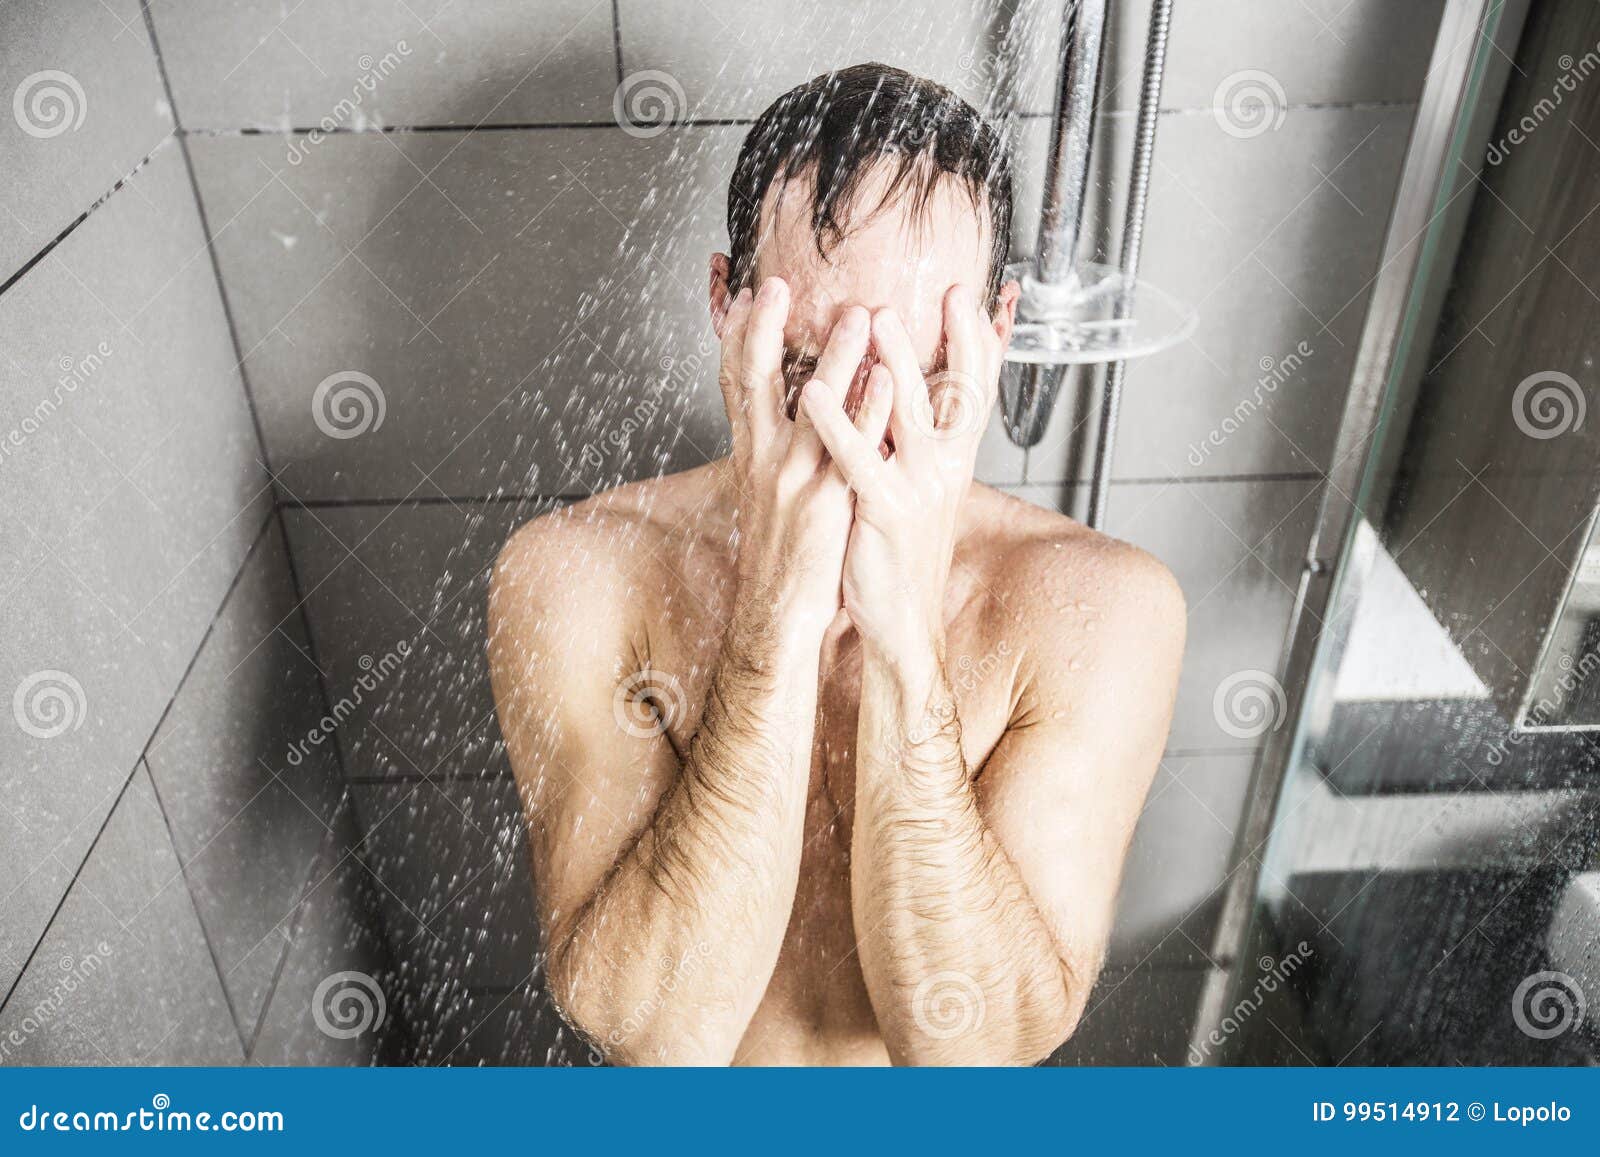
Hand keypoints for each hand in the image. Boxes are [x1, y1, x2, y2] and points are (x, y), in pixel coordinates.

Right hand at [715, 276, 886, 640]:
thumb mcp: (770, 491)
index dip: (737, 337)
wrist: (780, 613)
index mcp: (751, 454)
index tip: (745, 295)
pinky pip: (850, 449)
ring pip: (812, 408)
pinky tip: (886, 380)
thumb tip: (791, 411)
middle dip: (762, 330)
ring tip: (856, 315)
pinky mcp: (826, 504)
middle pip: (755, 382)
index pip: (736, 384)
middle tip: (775, 285)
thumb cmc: (784, 553)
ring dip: (835, 358)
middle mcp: (765, 460)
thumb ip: (779, 447)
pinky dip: (867, 411)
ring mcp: (795, 481)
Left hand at [797, 284, 1003, 662]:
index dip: (975, 342)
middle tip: (930, 290)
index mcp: (951, 458)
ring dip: (890, 362)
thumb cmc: (899, 549)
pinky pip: (858, 459)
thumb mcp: (918, 488)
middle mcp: (942, 467)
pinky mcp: (882, 512)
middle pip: (948, 389)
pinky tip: (813, 392)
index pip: (973, 390)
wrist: (901, 621)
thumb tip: (902, 391)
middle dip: (938, 337)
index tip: (966, 296)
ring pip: (905, 413)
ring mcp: (916, 488)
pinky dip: (837, 423)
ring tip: (870, 316)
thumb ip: (915, 440)